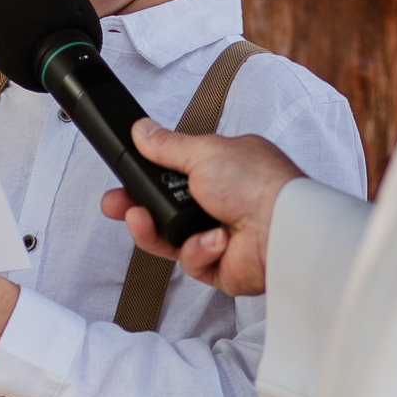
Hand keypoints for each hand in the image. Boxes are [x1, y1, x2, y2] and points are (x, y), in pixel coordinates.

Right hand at [99, 121, 303, 297]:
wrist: (281, 228)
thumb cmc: (256, 183)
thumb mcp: (203, 152)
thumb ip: (168, 146)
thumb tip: (143, 130)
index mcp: (220, 170)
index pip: (173, 176)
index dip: (145, 179)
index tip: (122, 180)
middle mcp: (220, 203)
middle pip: (165, 211)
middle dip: (137, 210)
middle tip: (114, 206)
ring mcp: (219, 236)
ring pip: (170, 240)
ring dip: (155, 231)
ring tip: (141, 221)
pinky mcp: (221, 267)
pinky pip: (191, 261)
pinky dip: (199, 250)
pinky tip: (215, 240)